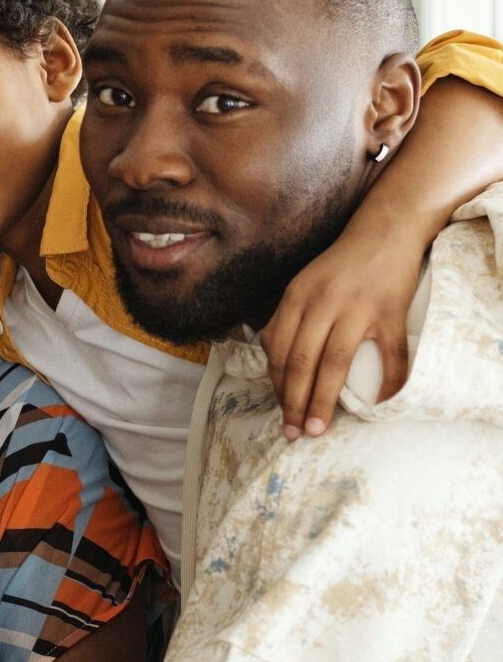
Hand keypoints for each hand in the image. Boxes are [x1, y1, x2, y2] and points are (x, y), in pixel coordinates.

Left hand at [261, 224, 419, 439]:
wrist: (385, 230)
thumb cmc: (340, 264)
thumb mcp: (302, 284)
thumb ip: (286, 317)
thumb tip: (269, 356)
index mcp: (296, 297)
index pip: (278, 350)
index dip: (276, 386)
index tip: (279, 411)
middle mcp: (322, 303)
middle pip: (300, 362)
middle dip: (293, 402)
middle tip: (293, 432)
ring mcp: (358, 308)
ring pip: (334, 364)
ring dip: (323, 400)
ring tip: (318, 427)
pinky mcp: (391, 311)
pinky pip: (391, 355)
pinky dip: (388, 382)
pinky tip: (378, 404)